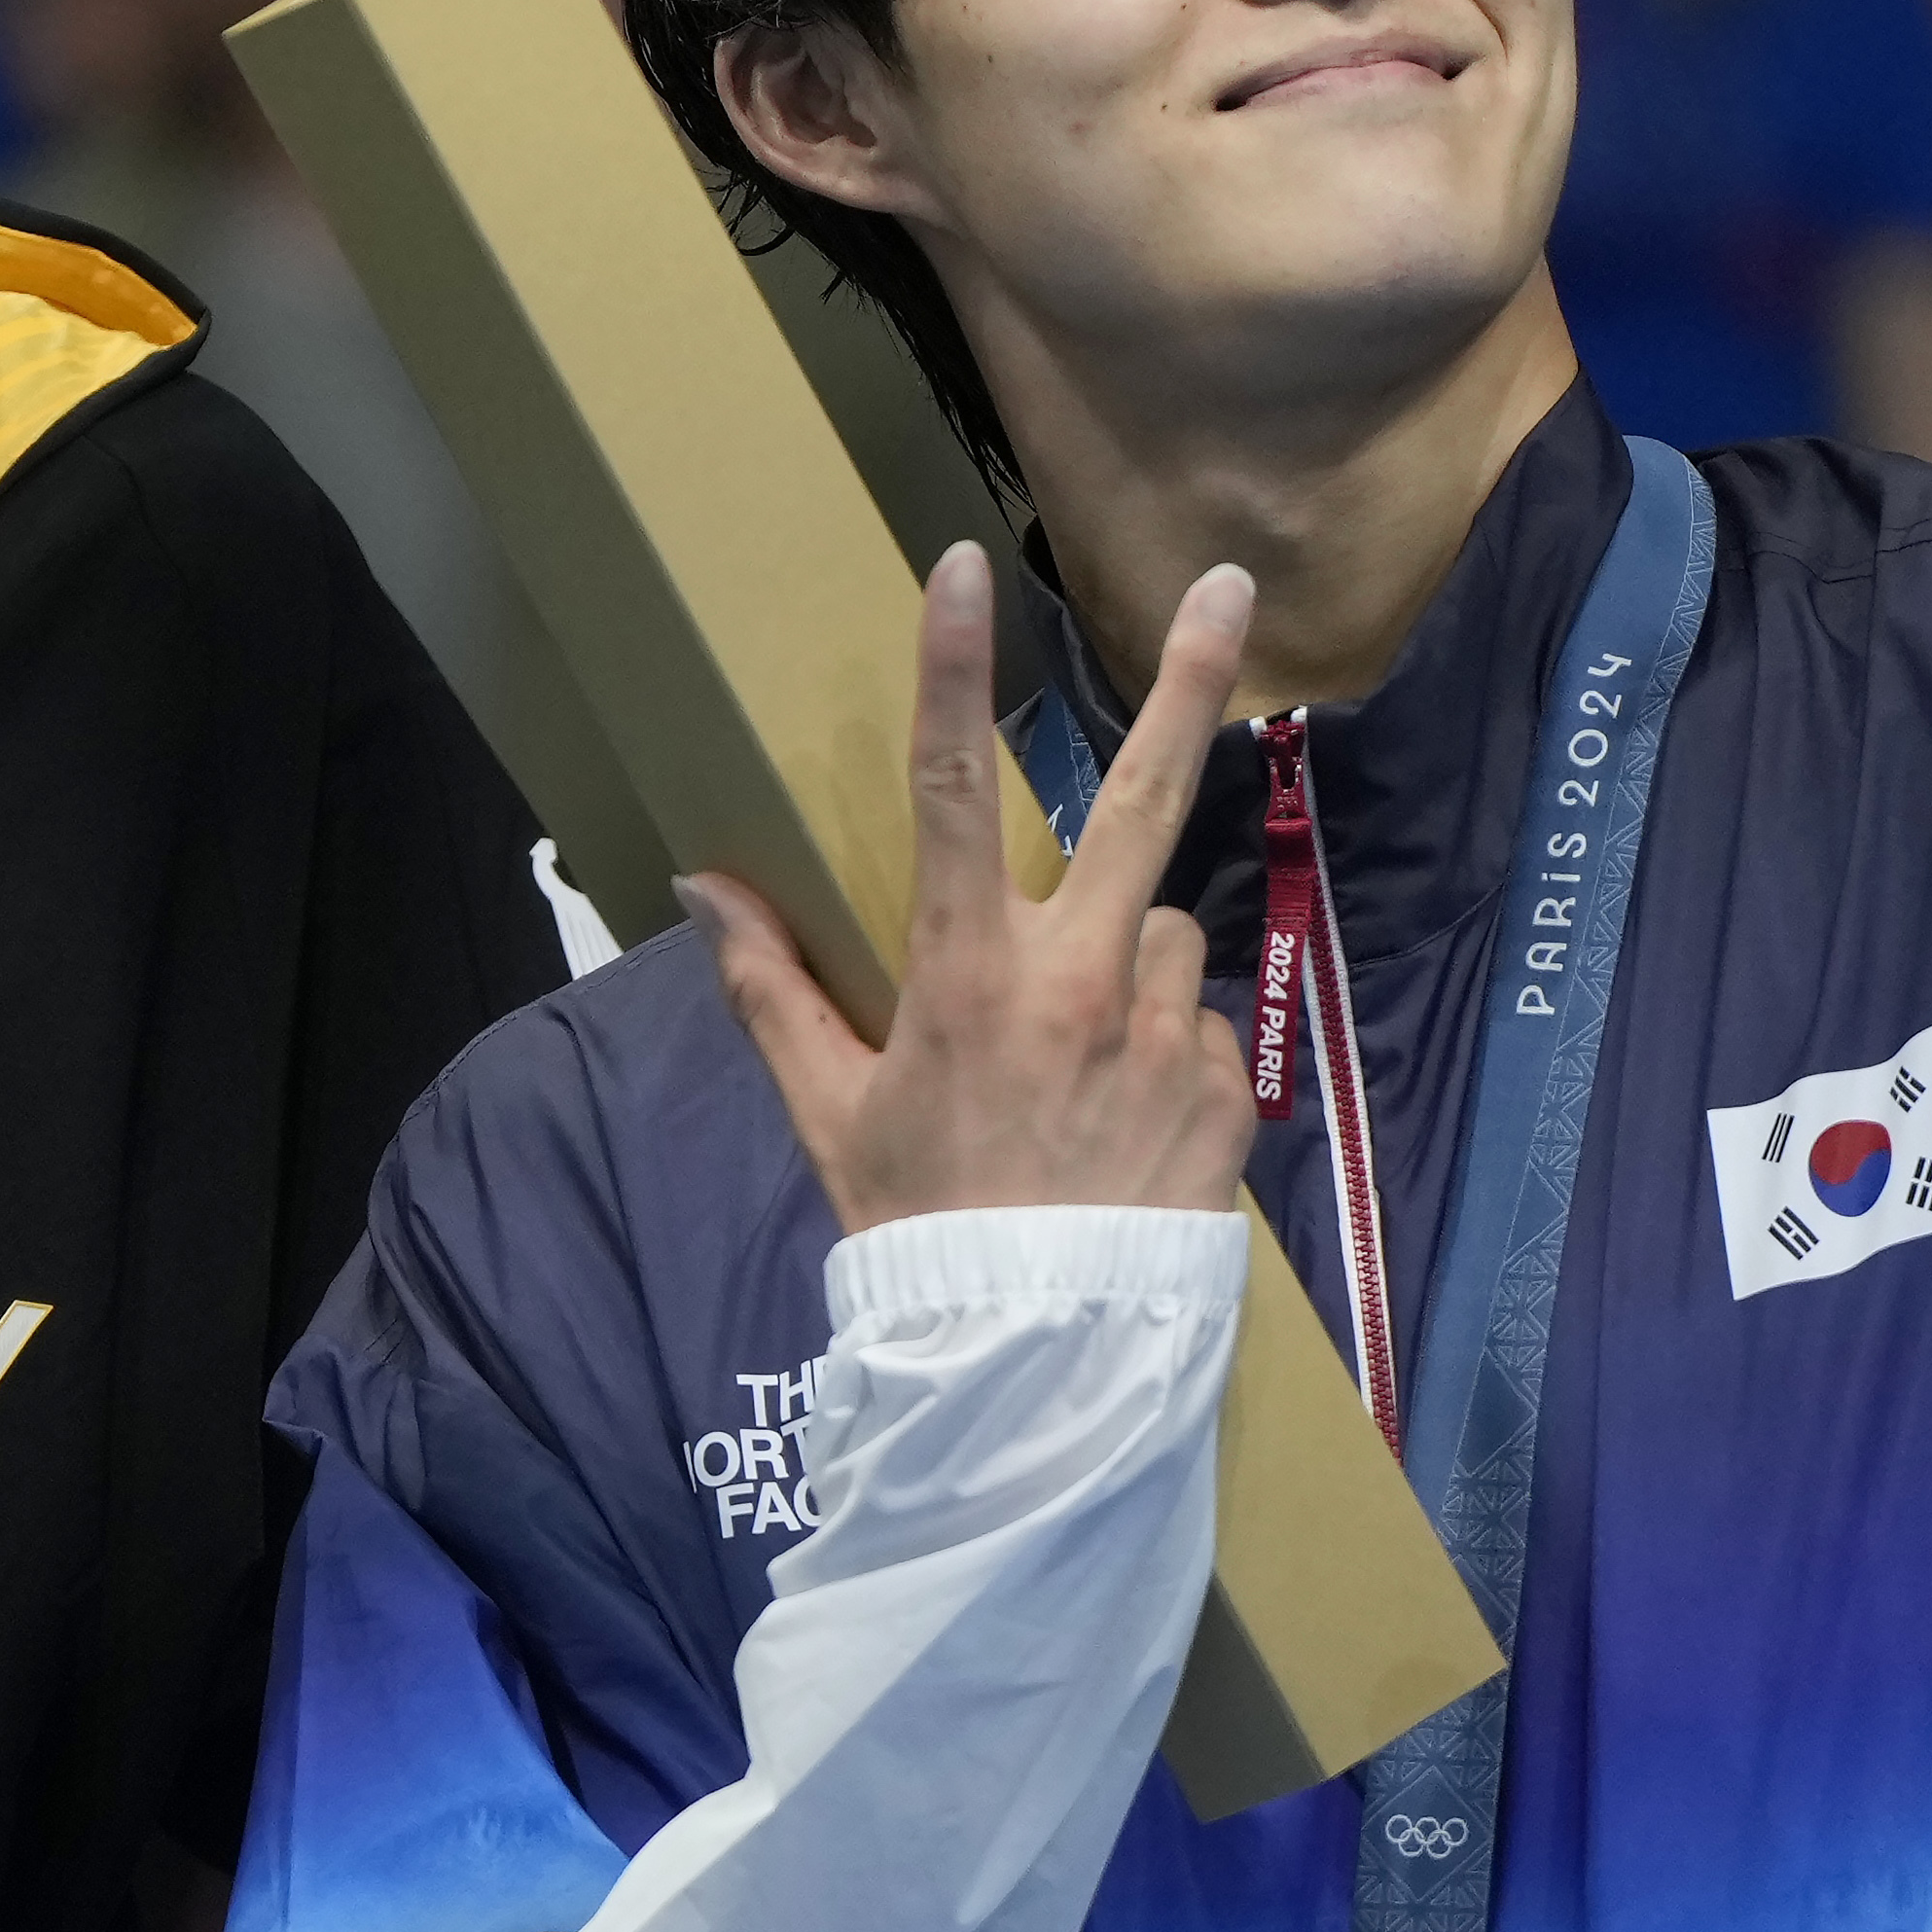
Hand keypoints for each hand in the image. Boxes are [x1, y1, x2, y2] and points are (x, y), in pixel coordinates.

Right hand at [688, 546, 1255, 1234]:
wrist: (1032, 1362)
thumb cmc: (917, 1228)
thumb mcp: (829, 1115)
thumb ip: (773, 992)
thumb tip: (704, 888)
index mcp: (968, 976)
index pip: (946, 792)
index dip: (949, 672)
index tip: (960, 568)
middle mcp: (1079, 982)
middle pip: (1143, 800)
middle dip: (1188, 684)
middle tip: (1228, 586)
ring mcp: (1164, 1032)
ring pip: (1164, 930)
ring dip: (1130, 960)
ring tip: (1077, 1060)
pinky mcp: (1226, 1092)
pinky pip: (1203, 1024)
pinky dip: (1171, 1047)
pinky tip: (1126, 1117)